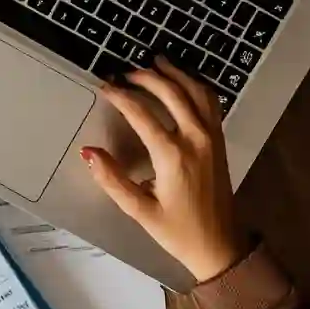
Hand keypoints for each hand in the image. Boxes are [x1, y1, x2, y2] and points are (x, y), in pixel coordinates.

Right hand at [82, 56, 247, 281]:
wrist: (220, 246)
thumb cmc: (177, 231)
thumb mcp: (139, 210)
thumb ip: (112, 179)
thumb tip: (88, 151)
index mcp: (172, 155)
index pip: (141, 113)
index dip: (120, 95)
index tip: (104, 86)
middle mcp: (195, 139)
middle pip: (171, 92)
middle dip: (146, 77)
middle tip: (125, 71)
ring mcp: (212, 137)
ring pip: (197, 91)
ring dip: (176, 73)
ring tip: (156, 61)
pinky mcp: (219, 140)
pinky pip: (211, 102)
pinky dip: (197, 85)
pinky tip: (184, 80)